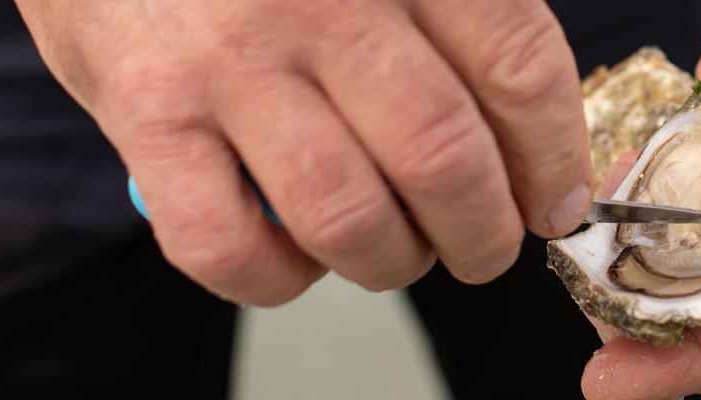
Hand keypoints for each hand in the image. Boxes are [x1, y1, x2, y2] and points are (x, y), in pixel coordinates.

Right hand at [14, 0, 594, 304]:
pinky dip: (276, 279)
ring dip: (391, 262)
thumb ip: (443, 13)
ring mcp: (229, 57)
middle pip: (446, 156)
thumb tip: (525, 134)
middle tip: (483, 247)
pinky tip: (292, 257)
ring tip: (394, 254)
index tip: (555, 201)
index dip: (552, 156)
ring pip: (349, 216)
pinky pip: (227, 244)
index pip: (517, 66)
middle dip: (483, 232)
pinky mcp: (145, 110)